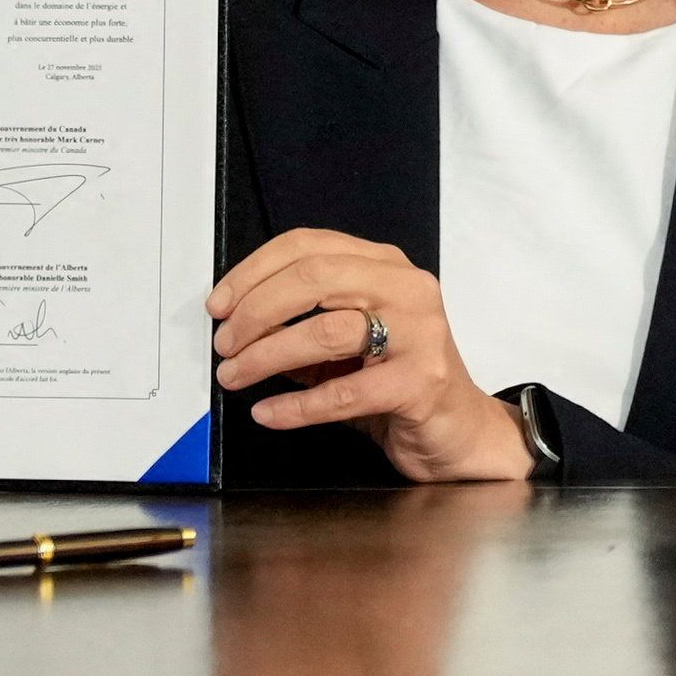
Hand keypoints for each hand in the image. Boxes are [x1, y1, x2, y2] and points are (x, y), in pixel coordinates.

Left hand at [207, 229, 533, 482]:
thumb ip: (302, 322)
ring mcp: (419, 334)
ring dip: (267, 355)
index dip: (253, 271)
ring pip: (326, 331)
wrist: (457, 430)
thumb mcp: (348, 339)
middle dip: (256, 310)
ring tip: (235, 376)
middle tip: (225, 344)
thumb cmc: (397, 380)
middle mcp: (406, 289)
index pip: (310, 246)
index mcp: (385, 266)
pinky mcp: (421, 382)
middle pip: (315, 278)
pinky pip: (344, 393)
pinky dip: (296, 405)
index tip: (219, 304)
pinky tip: (269, 413)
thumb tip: (237, 323)